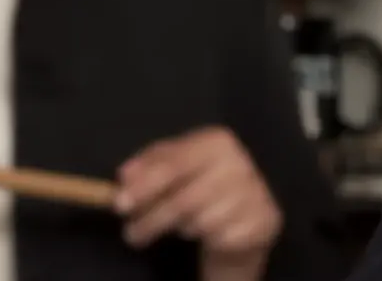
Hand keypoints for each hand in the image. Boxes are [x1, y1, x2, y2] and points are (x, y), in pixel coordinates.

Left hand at [116, 126, 281, 273]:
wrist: (248, 207)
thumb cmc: (203, 181)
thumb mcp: (175, 165)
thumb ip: (150, 164)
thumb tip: (125, 175)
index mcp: (217, 141)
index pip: (175, 164)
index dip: (145, 186)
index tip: (119, 205)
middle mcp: (240, 163)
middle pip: (183, 200)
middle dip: (151, 220)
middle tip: (131, 234)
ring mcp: (254, 192)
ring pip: (199, 222)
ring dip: (178, 230)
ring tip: (173, 229)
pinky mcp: (263, 219)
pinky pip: (219, 238)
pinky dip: (206, 240)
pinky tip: (205, 233)